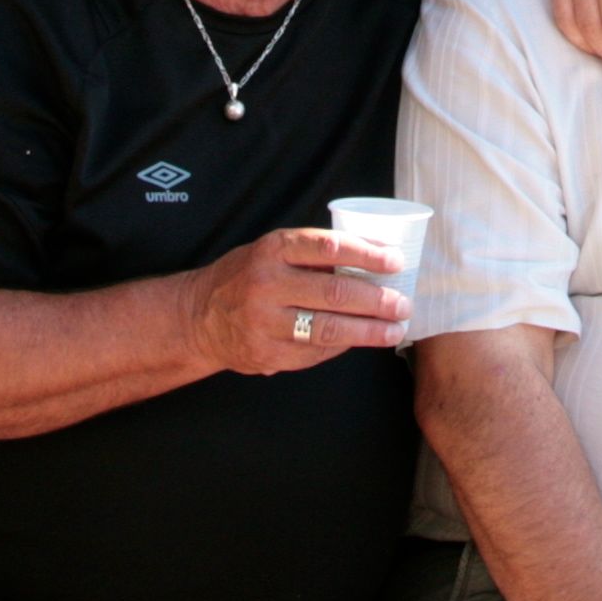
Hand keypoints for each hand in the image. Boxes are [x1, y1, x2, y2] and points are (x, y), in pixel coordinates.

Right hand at [183, 228, 410, 376]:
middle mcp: (266, 284)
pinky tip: (362, 340)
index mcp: (272, 250)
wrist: (199, 316)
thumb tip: (375, 257)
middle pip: (334, 293)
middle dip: (376, 300)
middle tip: (402, 304)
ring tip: (394, 329)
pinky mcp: (267, 353)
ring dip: (368, 331)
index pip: (328, 247)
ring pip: (328, 329)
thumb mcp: (273, 252)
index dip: (367, 254)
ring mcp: (265, 323)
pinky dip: (343, 345)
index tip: (396, 261)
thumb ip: (314, 255)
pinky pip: (315, 351)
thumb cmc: (248, 276)